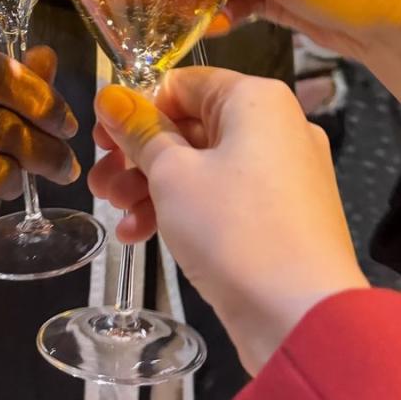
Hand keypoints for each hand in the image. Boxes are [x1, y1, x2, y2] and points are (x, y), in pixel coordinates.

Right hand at [90, 69, 365, 373]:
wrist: (300, 315)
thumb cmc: (233, 230)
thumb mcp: (172, 175)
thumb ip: (140, 132)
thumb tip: (112, 96)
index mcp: (256, 100)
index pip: (184, 84)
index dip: (136, 107)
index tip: (100, 138)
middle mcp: (278, 127)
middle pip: (192, 126)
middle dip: (138, 155)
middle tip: (99, 184)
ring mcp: (285, 174)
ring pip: (204, 166)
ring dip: (153, 187)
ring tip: (115, 216)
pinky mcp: (283, 216)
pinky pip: (225, 198)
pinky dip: (185, 210)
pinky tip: (141, 236)